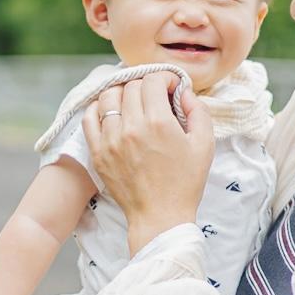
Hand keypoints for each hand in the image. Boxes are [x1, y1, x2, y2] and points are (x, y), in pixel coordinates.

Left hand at [82, 71, 214, 254]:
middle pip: (131, 86)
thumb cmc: (186, 182)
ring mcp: (110, 139)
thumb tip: (184, 91)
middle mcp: (131, 127)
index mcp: (158, 122)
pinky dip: (100, 107)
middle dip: (146, 85)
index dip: (164, 78)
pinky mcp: (98, 152)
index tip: (171, 87)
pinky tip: (112, 112)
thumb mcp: (205, 144)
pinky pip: (90, 117)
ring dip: (123, 93)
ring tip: (134, 102)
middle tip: (156, 97)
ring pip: (109, 96)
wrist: (161, 216)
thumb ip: (198, 110)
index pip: (153, 80)